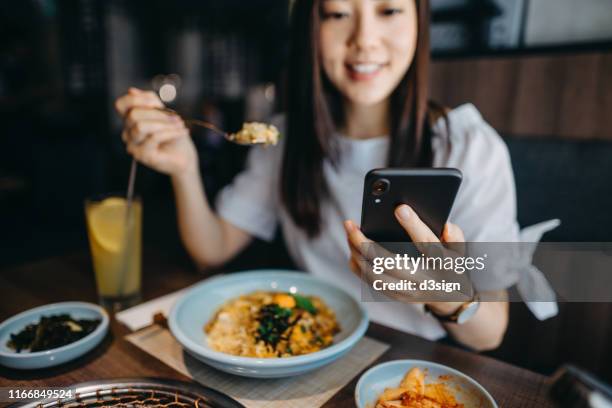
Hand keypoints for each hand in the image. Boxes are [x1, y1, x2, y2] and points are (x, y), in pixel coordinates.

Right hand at [115, 87, 197, 176]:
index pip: (120, 105)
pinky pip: (154, 138)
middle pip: (133, 115)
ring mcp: (133, 146)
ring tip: (179, 125)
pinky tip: (182, 132)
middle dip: (158, 113)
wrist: (185, 157)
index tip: (157, 103)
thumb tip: (131, 90)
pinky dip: (171, 132)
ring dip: (164, 123)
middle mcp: (128, 133)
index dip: (137, 100)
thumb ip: (150, 102)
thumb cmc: (174, 134)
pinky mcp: (142, 156)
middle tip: (176, 117)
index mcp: (130, 121)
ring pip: (141, 126)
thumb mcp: (165, 114)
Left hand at [344, 204, 470, 310]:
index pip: (428, 244)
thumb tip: (445, 225)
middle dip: (365, 242)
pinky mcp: (396, 296)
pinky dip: (358, 265)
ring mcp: (407, 292)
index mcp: (443, 266)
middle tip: (351, 224)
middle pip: (389, 262)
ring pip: (374, 274)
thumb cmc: (452, 266)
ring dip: (357, 253)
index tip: (400, 208)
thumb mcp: (460, 250)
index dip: (414, 226)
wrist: (450, 298)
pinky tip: (352, 249)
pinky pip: (371, 281)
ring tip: (349, 233)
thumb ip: (455, 236)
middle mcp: (423, 281)